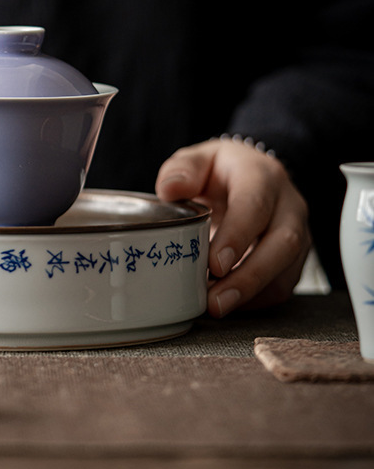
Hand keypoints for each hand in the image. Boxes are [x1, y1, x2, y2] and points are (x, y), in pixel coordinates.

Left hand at [155, 138, 310, 316]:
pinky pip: (282, 286)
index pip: (255, 205)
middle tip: (215, 300)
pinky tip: (227, 304)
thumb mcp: (199, 160)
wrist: (251, 178)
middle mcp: (289, 205)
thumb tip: (171, 190)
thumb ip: (182, 170)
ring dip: (251, 294)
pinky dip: (255, 301)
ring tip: (216, 308)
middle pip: (282, 244)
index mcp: (262, 176)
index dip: (238, 236)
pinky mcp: (294, 259)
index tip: (215, 264)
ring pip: (286, 270)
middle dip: (249, 277)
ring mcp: (298, 234)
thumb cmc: (221, 172)